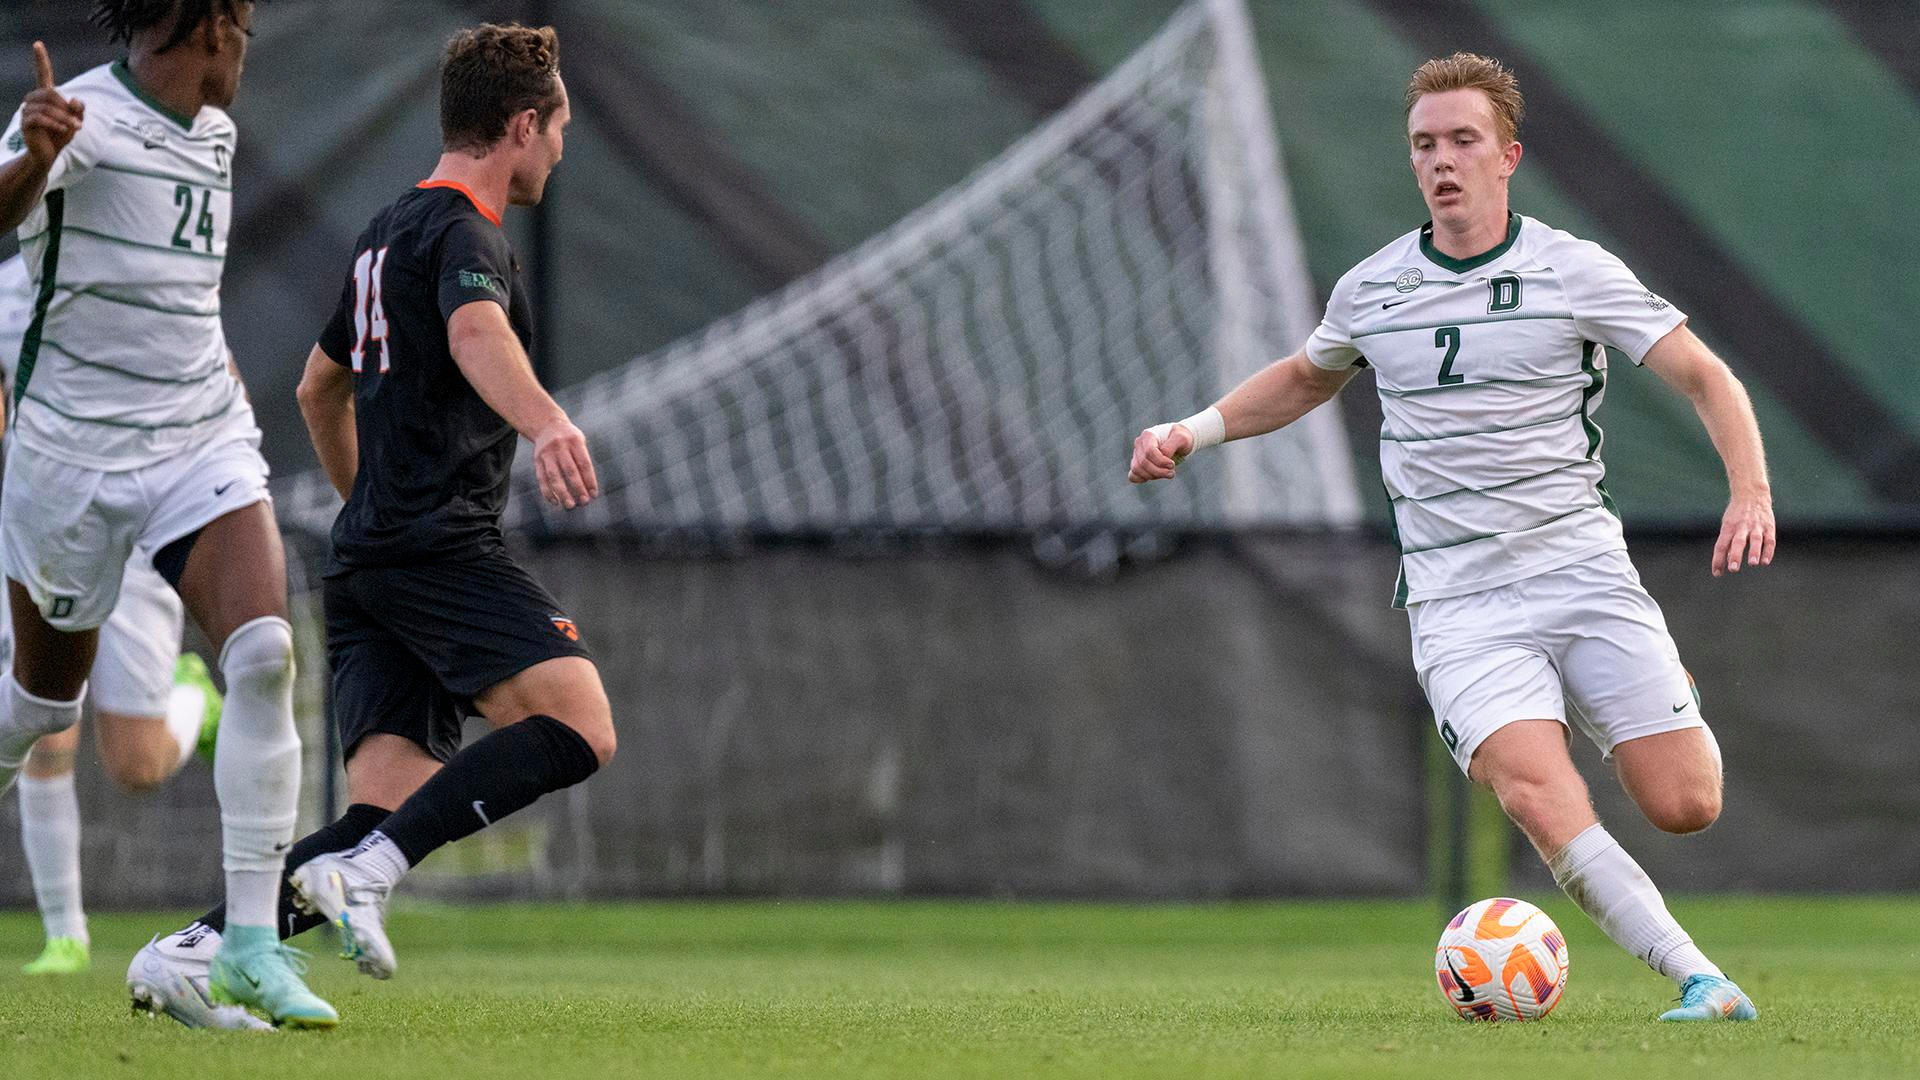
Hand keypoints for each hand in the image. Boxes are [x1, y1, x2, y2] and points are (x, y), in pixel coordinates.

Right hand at [19, 43, 82, 166]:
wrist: (49, 153)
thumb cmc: (61, 134)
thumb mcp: (75, 121)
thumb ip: (79, 110)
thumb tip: (75, 100)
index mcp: (46, 95)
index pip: (42, 74)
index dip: (41, 59)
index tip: (38, 44)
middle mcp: (34, 99)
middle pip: (51, 94)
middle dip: (67, 108)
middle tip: (78, 123)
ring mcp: (27, 110)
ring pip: (46, 107)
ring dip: (64, 117)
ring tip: (74, 127)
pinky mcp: (25, 122)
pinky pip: (39, 117)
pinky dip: (54, 123)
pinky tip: (63, 129)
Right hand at [532, 415, 596, 509]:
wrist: (547, 424)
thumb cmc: (569, 438)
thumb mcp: (580, 441)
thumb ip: (583, 460)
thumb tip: (589, 487)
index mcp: (575, 441)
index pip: (584, 464)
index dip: (590, 480)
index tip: (594, 494)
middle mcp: (560, 446)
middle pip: (570, 470)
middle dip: (578, 488)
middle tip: (584, 502)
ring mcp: (547, 453)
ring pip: (554, 476)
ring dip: (562, 492)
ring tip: (569, 505)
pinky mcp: (537, 460)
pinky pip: (541, 478)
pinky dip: (547, 491)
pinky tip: (555, 501)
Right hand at [1128, 423, 1193, 483]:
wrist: (1178, 440)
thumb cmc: (1181, 437)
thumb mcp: (1181, 438)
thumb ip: (1171, 446)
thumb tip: (1162, 456)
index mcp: (1148, 435)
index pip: (1149, 452)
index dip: (1161, 462)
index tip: (1172, 464)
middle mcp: (1139, 443)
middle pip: (1143, 462)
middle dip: (1159, 471)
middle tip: (1172, 473)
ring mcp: (1136, 454)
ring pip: (1137, 469)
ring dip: (1153, 476)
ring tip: (1167, 474)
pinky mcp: (1137, 463)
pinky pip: (1133, 475)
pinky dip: (1142, 479)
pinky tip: (1156, 476)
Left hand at [1711, 491, 1773, 576]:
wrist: (1752, 494)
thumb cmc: (1736, 515)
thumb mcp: (1728, 526)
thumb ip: (1728, 543)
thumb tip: (1728, 561)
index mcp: (1728, 527)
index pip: (1721, 545)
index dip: (1718, 560)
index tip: (1717, 573)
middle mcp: (1742, 527)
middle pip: (1737, 542)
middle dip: (1735, 556)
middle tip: (1733, 569)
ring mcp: (1756, 526)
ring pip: (1755, 540)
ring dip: (1754, 552)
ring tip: (1753, 564)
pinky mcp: (1769, 526)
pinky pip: (1769, 540)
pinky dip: (1768, 551)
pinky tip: (1765, 562)